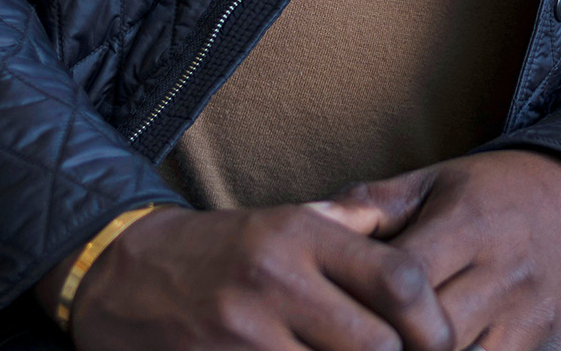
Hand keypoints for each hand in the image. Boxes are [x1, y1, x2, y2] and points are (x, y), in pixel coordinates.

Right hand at [41, 203, 455, 350]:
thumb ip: (352, 237)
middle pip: (378, 344)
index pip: (400, 280)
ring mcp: (243, 332)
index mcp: (302, 235)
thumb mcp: (286, 222)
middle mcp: (276, 280)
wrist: (119, 271)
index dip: (434, 324)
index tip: (441, 343)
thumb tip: (423, 272)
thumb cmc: (220, 250)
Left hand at [322, 150, 560, 350]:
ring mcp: (531, 318)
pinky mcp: (550, 348)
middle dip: (389, 348)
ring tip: (389, 349)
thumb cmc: (492, 197)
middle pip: (432, 336)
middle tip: (359, 343)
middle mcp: (505, 274)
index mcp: (469, 225)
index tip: (333, 313)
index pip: (403, 281)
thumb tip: (306, 219)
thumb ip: (369, 206)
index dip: (363, 305)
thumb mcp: (433, 183)